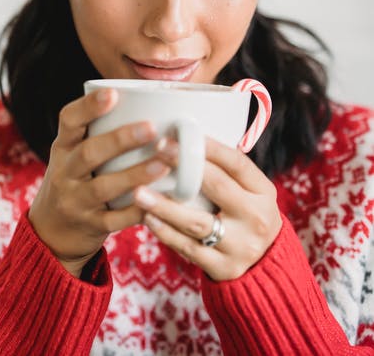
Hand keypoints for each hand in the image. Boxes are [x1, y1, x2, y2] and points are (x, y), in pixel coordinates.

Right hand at [29, 88, 169, 277]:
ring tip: (163, 163)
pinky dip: (136, 210)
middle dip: (120, 139)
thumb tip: (150, 98)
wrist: (51, 231)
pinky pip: (115, 220)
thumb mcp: (74, 152)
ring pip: (103, 187)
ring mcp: (76, 201)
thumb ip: (100, 130)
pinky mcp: (91, 226)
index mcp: (64, 146)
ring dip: (135, 174)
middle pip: (89, 153)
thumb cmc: (76, 178)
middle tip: (151, 127)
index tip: (113, 93)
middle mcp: (65, 172)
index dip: (88, 106)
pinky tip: (159, 201)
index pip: (69, 121)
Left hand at [133, 136, 281, 280]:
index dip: (208, 147)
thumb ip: (225, 171)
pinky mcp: (224, 268)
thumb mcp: (250, 192)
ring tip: (139, 192)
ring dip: (165, 206)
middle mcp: (257, 217)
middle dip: (184, 167)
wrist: (263, 266)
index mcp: (263, 192)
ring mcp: (241, 245)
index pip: (237, 163)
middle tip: (156, 151)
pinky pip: (188, 248)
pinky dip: (166, 232)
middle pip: (217, 187)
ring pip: (197, 222)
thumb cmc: (245, 215)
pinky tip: (148, 218)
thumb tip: (184, 137)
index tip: (179, 134)